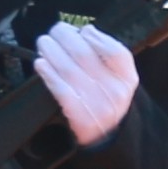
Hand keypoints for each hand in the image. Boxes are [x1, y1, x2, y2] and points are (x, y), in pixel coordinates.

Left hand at [35, 17, 139, 150]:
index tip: (82, 30)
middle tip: (55, 31)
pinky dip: (48, 74)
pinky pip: (60, 90)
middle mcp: (114, 91)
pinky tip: (40, 64)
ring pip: (69, 69)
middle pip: (86, 56)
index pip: (116, 52)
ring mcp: (96, 105)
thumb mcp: (120, 81)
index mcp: (127, 79)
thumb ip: (109, 56)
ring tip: (44, 43)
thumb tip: (88, 31)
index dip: (96, 37)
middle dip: (66, 38)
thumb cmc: (109, 103)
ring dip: (51, 52)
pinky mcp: (79, 116)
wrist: (108, 138)